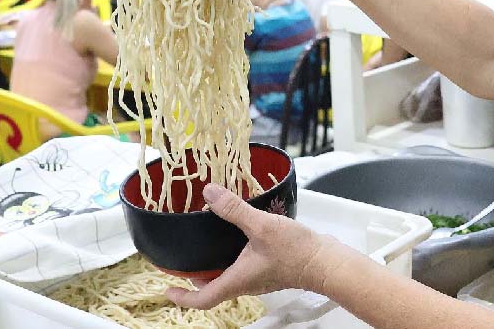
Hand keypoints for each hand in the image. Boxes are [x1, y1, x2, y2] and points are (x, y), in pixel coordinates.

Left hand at [166, 183, 342, 309]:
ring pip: (228, 277)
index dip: (182, 297)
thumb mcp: (261, 227)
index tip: (168, 288)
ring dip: (214, 266)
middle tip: (182, 263)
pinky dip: (232, 257)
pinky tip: (237, 236)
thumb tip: (210, 193)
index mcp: (237, 280)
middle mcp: (245, 283)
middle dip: (195, 278)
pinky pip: (243, 267)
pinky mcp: (270, 269)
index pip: (202, 300)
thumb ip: (234, 210)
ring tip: (205, 245)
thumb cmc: (296, 252)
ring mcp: (258, 277)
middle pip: (213, 288)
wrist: (326, 261)